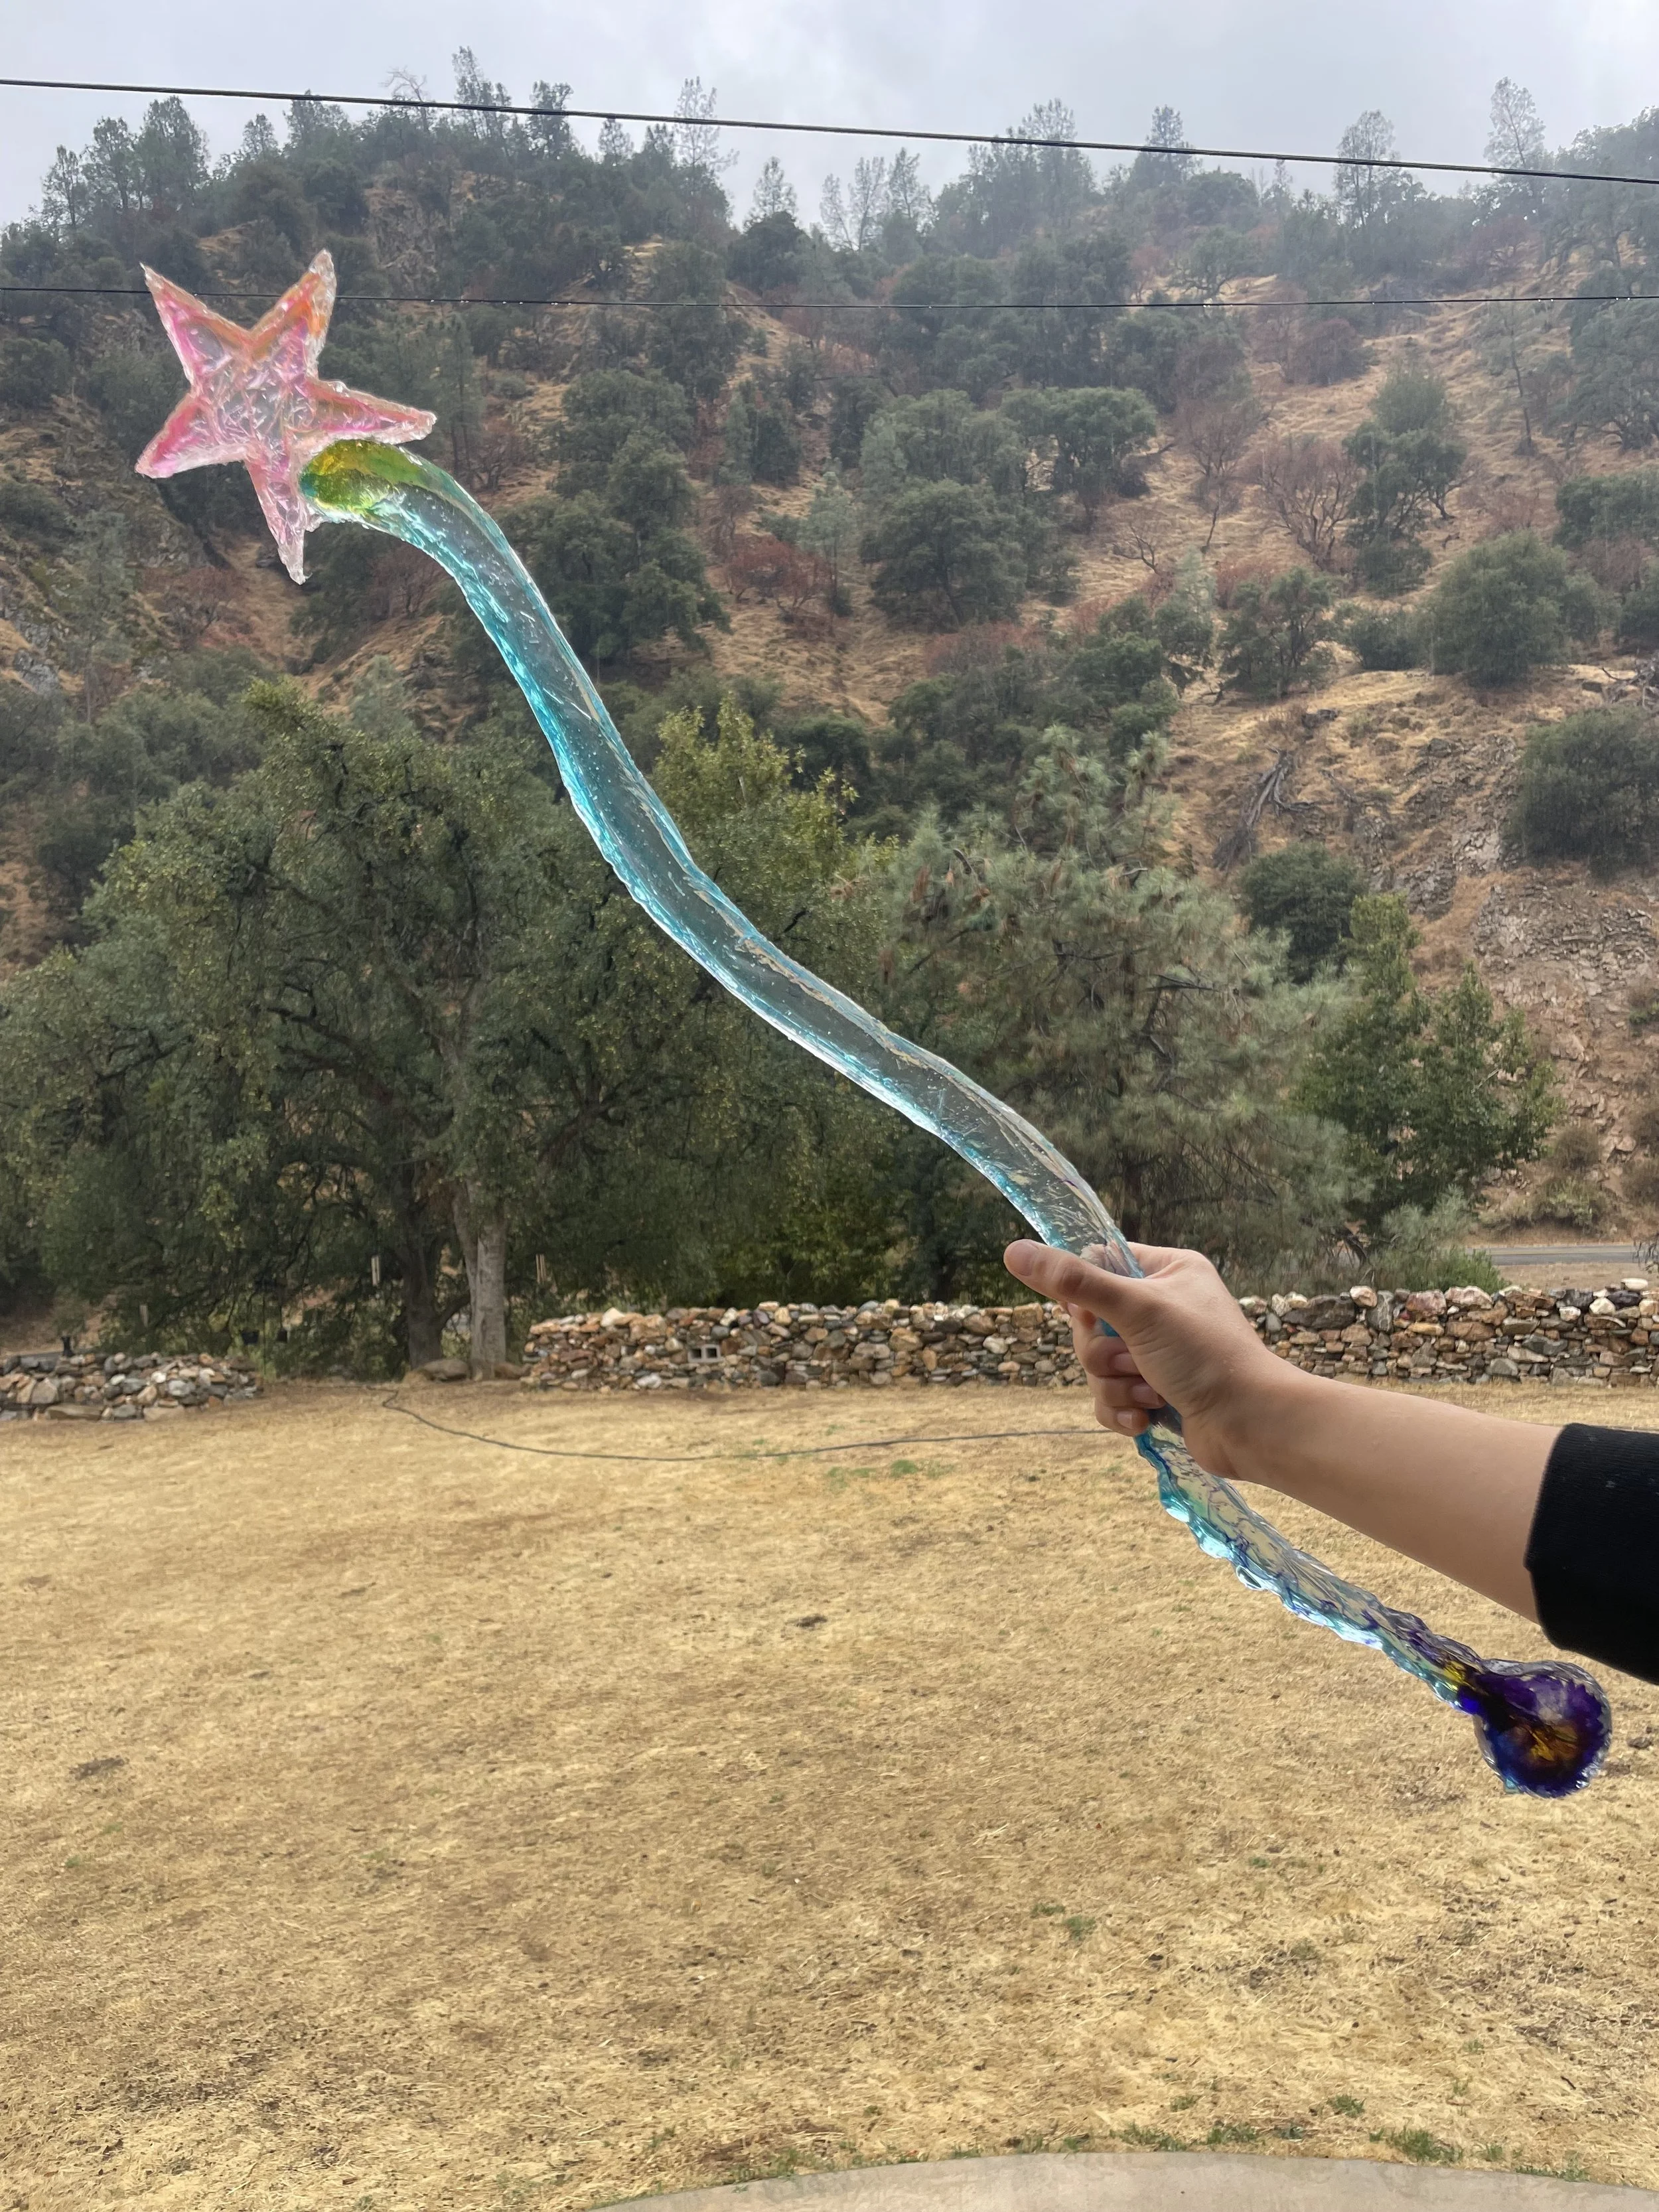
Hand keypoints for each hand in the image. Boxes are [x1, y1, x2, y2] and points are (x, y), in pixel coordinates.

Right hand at [1002, 1238, 1290, 1479]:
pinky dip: (1123, 1410)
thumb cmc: (1203, 1355)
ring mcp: (1161, 1353)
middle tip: (1132, 1361)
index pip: (1101, 1264)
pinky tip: (1145, 1418)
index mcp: (1168, 1271)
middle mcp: (1164, 1308)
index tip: (1091, 1314)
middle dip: (1105, 1353)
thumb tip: (1012, 1251)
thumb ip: (1075, 1282)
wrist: (1251, 1424)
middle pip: (1092, 1323)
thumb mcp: (1136, 1309)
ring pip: (1099, 1366)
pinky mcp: (1157, 1393)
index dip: (1085, 1294)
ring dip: (1116, 1385)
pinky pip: (1112, 1397)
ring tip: (1150, 1393)